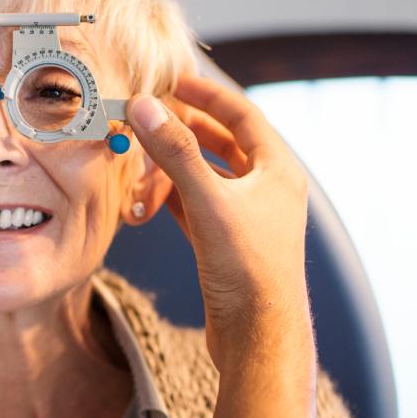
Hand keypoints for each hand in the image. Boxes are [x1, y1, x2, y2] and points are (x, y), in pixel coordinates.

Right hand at [126, 75, 316, 417]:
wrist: (258, 338)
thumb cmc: (247, 270)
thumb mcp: (209, 202)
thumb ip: (176, 152)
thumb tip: (145, 107)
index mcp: (277, 171)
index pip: (242, 114)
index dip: (206, 94)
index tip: (173, 79)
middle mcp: (266, 190)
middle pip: (222, 143)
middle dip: (183, 129)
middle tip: (146, 116)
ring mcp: (248, 218)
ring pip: (206, 176)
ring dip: (173, 166)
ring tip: (140, 158)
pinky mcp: (228, 245)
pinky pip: (196, 207)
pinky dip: (172, 197)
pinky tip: (147, 195)